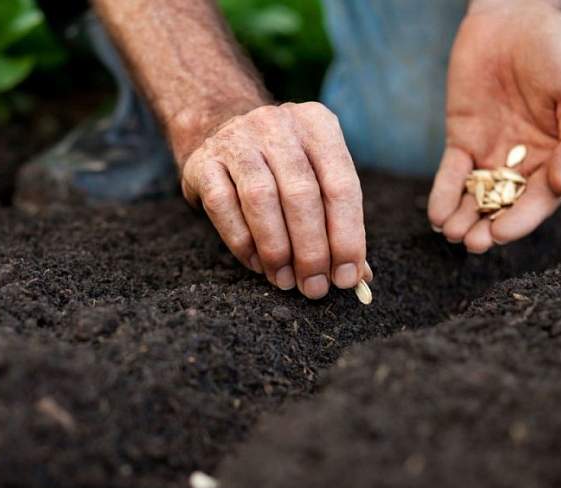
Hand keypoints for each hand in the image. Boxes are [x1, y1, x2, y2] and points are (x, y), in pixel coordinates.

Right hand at [181, 102, 371, 298]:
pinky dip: (242, 242)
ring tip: (286, 280)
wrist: (218, 129)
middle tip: (314, 287)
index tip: (346, 277)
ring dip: (276, 249)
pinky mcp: (202, 161)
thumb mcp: (316, 178)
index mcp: (317, 126)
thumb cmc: (280, 167)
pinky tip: (257, 263)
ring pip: (261, 198)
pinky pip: (222, 206)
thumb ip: (338, 222)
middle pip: (301, 194)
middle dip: (311, 250)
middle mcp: (278, 126)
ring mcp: (237, 139)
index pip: (342, 185)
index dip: (347, 236)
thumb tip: (358, 276)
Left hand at [427, 0, 560, 252]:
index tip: (500, 235)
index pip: (540, 200)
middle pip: (505, 207)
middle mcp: (524, 164)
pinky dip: (443, 195)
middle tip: (471, 243)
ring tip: (451, 233)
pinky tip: (436, 214)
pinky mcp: (462, 141)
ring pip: (476, 198)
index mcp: (558, 158)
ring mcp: (491, 155)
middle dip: (488, 228)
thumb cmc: (559, 53)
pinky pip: (451, 175)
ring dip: (463, 219)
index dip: (520, 221)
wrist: (515, 18)